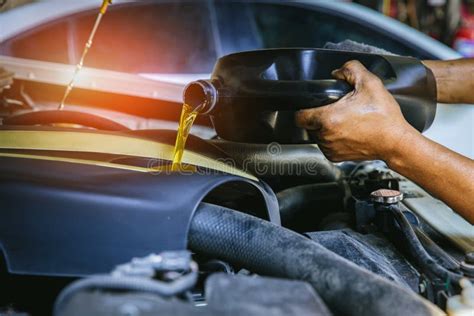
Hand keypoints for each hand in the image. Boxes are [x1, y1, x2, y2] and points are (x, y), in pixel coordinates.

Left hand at [295, 60, 417, 161]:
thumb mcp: (370, 83)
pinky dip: (332, 140)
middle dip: (318, 116)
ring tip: (343, 121)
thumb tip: (338, 72)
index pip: (299, 116)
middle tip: (335, 110)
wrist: (396, 142)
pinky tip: (346, 132)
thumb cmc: (384, 118)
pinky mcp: (336, 158)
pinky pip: (326, 146)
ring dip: (325, 129)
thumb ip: (351, 70)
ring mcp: (330, 149)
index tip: (314, 105)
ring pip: (316, 136)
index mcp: (327, 119)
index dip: (304, 108)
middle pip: (308, 125)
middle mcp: (325, 136)